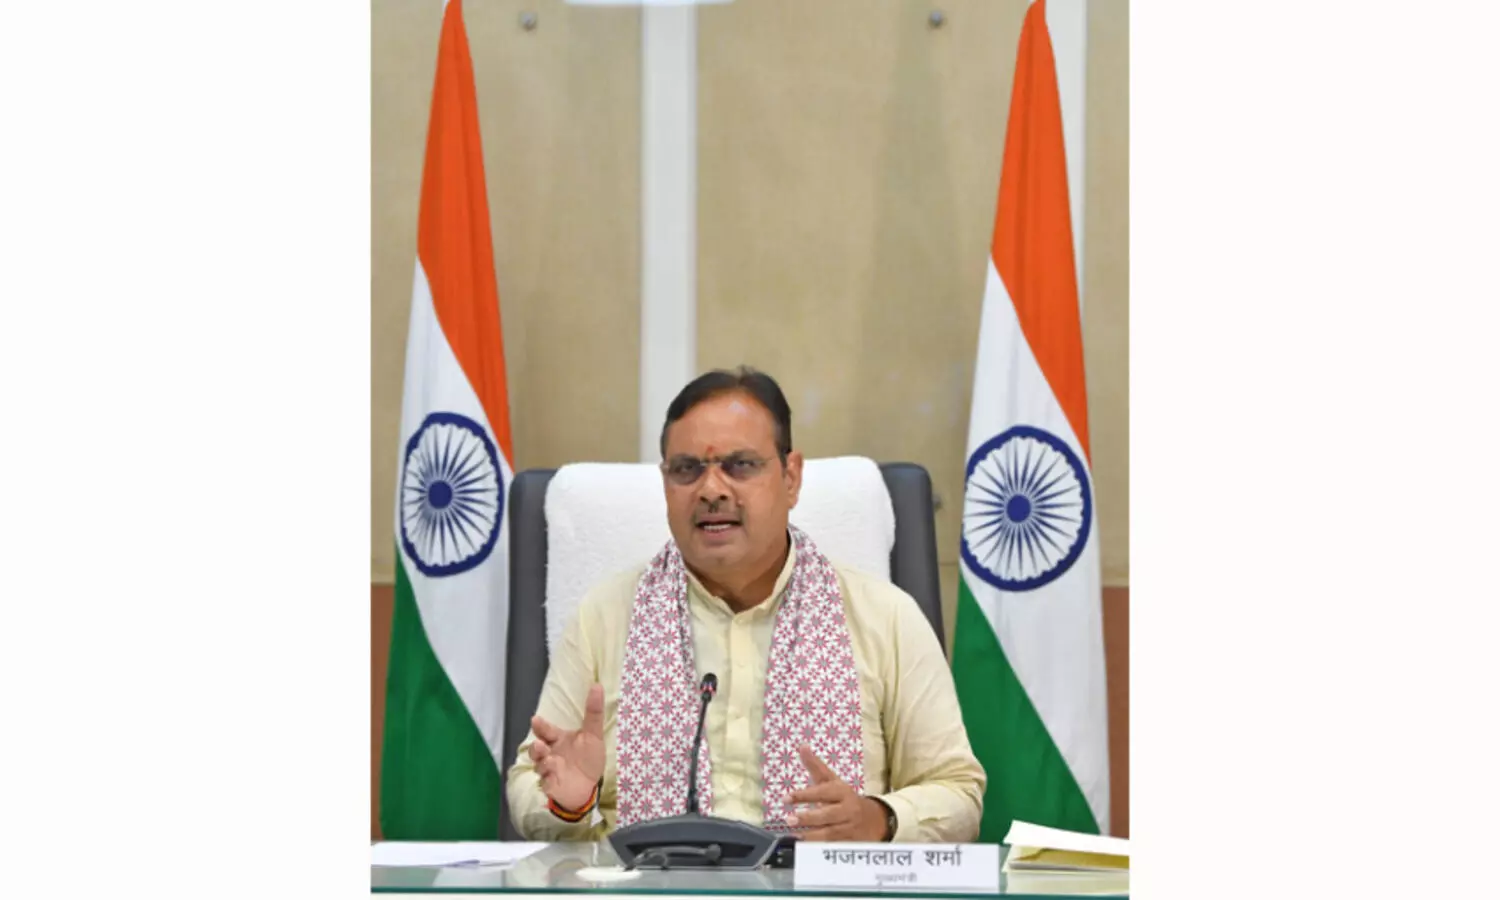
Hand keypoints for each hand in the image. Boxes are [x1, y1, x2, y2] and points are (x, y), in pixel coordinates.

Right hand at [529, 683, 605, 811]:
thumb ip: (593, 713)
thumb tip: (597, 686)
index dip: (540, 726)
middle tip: (540, 744)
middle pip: (536, 748)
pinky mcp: (550, 785)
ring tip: (549, 761)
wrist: (589, 786)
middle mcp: (550, 753)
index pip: (546, 730)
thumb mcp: (594, 735)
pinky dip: (548, 780)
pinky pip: (545, 782)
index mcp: (558, 739)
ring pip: (538, 765)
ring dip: (542, 762)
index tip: (536, 719)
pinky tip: (553, 777)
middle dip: (535, 747)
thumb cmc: (588, 758)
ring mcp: (548, 770)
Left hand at [783, 744, 889, 841]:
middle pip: (828, 814)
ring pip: (831, 832)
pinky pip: (835, 846)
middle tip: (790, 819)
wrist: (875, 819)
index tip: (786, 798)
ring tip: (795, 835)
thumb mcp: (832, 781)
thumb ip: (816, 766)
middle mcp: (847, 809)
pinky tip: (806, 849)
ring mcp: (850, 827)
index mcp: (842, 791)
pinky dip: (821, 848)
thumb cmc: (846, 798)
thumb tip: (802, 746)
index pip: (822, 792)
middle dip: (809, 818)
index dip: (804, 795)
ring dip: (812, 835)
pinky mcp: (851, 843)